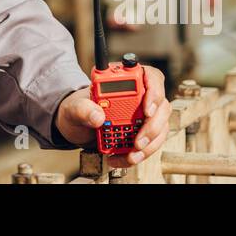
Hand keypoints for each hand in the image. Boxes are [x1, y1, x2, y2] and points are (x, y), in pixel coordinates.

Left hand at [54, 65, 171, 166]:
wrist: (76, 126)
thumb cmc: (77, 110)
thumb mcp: (74, 108)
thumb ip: (82, 109)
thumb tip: (98, 117)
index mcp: (125, 80)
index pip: (150, 76)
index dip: (154, 91)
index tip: (147, 110)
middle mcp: (140, 95)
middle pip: (161, 105)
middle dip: (152, 126)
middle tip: (138, 141)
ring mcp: (144, 114)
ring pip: (160, 127)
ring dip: (149, 144)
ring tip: (131, 155)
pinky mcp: (143, 131)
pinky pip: (151, 143)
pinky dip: (141, 154)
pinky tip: (126, 158)